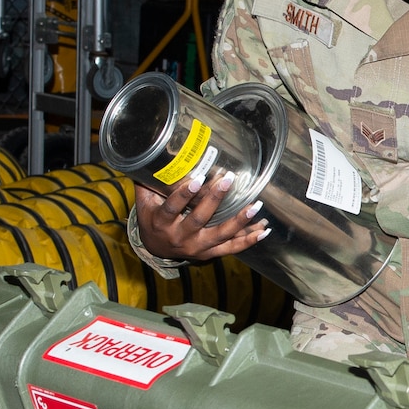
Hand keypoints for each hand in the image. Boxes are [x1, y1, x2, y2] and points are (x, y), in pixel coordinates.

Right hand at [134, 169, 267, 260]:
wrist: (156, 248)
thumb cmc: (152, 218)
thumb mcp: (145, 202)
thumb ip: (148, 182)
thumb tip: (151, 155)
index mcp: (162, 222)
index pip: (173, 207)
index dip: (184, 194)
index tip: (198, 179)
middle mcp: (180, 237)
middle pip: (200, 219)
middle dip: (215, 199)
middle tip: (228, 180)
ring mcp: (197, 247)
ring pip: (221, 234)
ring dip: (240, 220)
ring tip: (255, 206)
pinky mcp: (209, 253)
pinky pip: (231, 248)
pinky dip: (248, 240)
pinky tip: (263, 230)